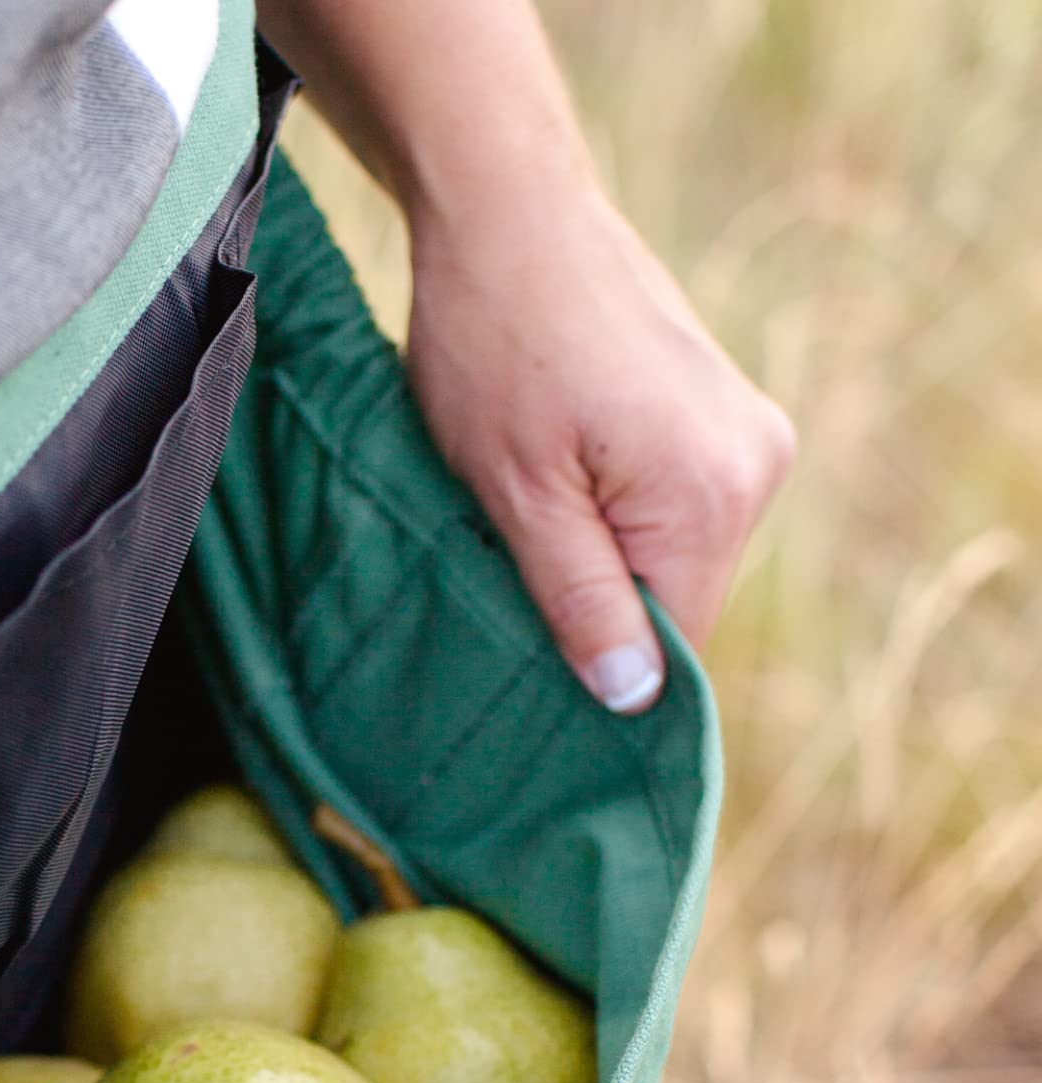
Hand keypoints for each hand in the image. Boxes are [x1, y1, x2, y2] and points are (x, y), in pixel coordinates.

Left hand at [405, 179, 794, 709]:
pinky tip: (558, 479)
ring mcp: (747, 433)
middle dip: (596, 610)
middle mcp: (757, 465)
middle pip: (676, 603)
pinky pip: (671, 508)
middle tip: (506, 573)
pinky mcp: (721, 413)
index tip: (531, 674)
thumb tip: (634, 698)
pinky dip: (614, 517)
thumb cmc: (494, 347)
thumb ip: (582, 600)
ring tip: (529, 509)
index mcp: (713, 495)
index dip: (603, 675)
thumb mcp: (520, 495)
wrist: (508, 216)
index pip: (674, 649)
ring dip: (600, 560)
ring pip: (670, 558)